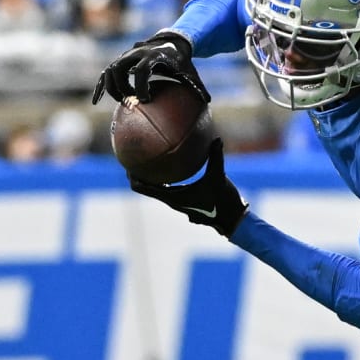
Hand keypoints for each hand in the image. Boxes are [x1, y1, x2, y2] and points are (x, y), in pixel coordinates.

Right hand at [93, 31, 209, 105]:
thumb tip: (207, 102)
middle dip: (122, 87)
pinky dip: (101, 87)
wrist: (170, 42)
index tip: (145, 100)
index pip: (142, 70)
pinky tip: (96, 102)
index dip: (141, 85)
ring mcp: (125, 57)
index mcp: (152, 56)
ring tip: (122, 102)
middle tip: (130, 102)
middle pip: (119, 69)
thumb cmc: (180, 61)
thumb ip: (197, 86)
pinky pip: (106, 74)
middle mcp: (135, 54)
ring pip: (110, 71)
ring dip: (112, 88)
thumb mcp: (190, 72)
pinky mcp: (120, 62)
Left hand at [129, 140, 246, 235]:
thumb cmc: (223, 201)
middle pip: (145, 187)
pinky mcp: (185, 201)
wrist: (232, 220)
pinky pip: (168, 189)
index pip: (143, 187)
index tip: (127, 162)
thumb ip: (216, 157)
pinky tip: (168, 168)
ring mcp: (178, 202)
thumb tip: (216, 139)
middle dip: (137, 173)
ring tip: (146, 160)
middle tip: (133, 156)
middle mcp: (172, 200)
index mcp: (173, 197)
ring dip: (149, 178)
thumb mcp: (219, 176)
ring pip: (156, 189)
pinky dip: (163, 180)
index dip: (132, 176)